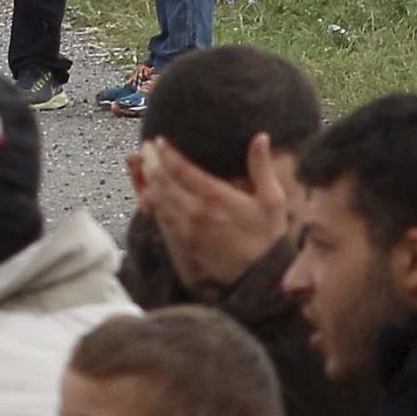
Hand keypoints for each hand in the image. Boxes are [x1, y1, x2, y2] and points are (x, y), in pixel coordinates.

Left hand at [127, 132, 290, 291]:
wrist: (260, 278)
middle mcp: (196, 213)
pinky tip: (148, 193)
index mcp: (217, 198)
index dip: (167, 153)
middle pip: (162, 182)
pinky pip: (159, 219)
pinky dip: (150, 203)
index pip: (182, 170)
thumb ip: (262, 167)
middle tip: (146, 148)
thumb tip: (260, 137)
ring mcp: (186, 230)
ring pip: (157, 200)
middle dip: (151, 162)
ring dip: (147, 180)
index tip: (159, 141)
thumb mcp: (273, 200)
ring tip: (143, 165)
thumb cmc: (268, 237)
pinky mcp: (181, 244)